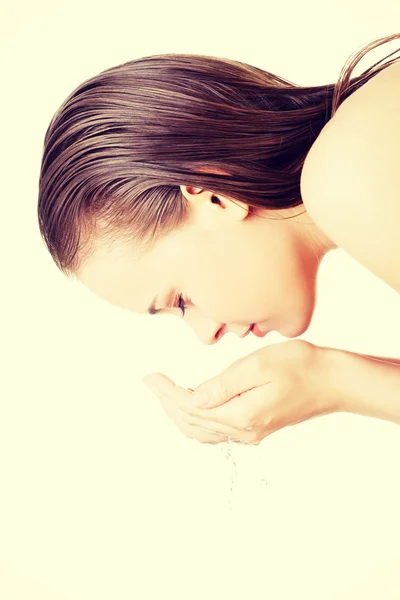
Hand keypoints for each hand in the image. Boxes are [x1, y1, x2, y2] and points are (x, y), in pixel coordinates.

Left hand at [143, 340, 335, 444]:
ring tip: (163, 393)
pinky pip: (217, 432)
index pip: (191, 407)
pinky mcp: (256, 429)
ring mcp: (251, 433)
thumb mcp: (259, 366)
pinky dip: (196, 421)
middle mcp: (243, 431)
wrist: (332, 382)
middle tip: (150, 382)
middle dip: (166, 402)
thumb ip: (224, 385)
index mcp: (241, 414)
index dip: (166, 392)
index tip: (149, 376)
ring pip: (202, 431)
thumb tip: (193, 400)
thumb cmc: (299, 365)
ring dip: (178, 414)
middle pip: (192, 422)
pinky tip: (191, 408)